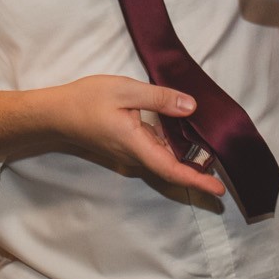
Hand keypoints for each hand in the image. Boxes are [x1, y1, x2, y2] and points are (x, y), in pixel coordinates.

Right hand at [37, 76, 226, 198]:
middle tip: (222, 168)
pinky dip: (171, 147)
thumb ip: (159, 99)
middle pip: (171, 170)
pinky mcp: (125, 146)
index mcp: (137, 145)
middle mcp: (135, 156)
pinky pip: (153, 151)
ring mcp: (129, 153)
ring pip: (163, 160)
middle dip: (197, 173)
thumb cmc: (87, 100)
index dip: (197, 180)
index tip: (218, 188)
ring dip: (185, 159)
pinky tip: (181, 132)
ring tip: (209, 149)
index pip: (172, 170)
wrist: (56, 113)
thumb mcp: (125, 90)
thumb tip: (191, 107)